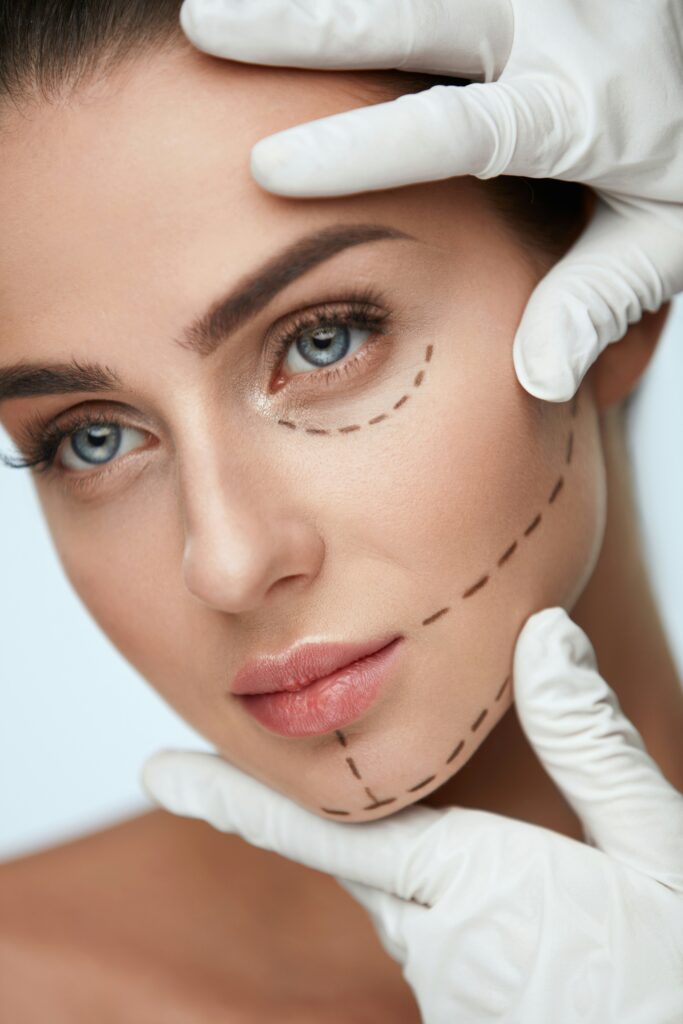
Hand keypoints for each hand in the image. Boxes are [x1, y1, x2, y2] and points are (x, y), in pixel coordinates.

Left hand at [142, 608, 682, 1022]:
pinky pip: (434, 937)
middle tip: (306, 778)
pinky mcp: (468, 1013)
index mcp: (467, 884)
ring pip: (404, 898)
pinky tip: (514, 905)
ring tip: (489, 860)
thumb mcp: (654, 850)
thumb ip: (589, 745)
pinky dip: (450, 902)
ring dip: (422, 866)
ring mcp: (448, 990)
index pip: (326, 831)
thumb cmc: (669, 978)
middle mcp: (434, 945)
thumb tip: (541, 635)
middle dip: (336, 814)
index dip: (237, 799)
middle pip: (364, 858)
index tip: (159, 774)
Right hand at [178, 0, 682, 401]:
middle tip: (204, 28)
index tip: (271, 168)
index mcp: (577, 114)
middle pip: (414, 16)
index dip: (360, 148)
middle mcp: (551, 28)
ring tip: (213, 4)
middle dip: (299, 21)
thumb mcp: (662, 236)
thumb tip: (539, 376)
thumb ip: (597, 298)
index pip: (457, 131)